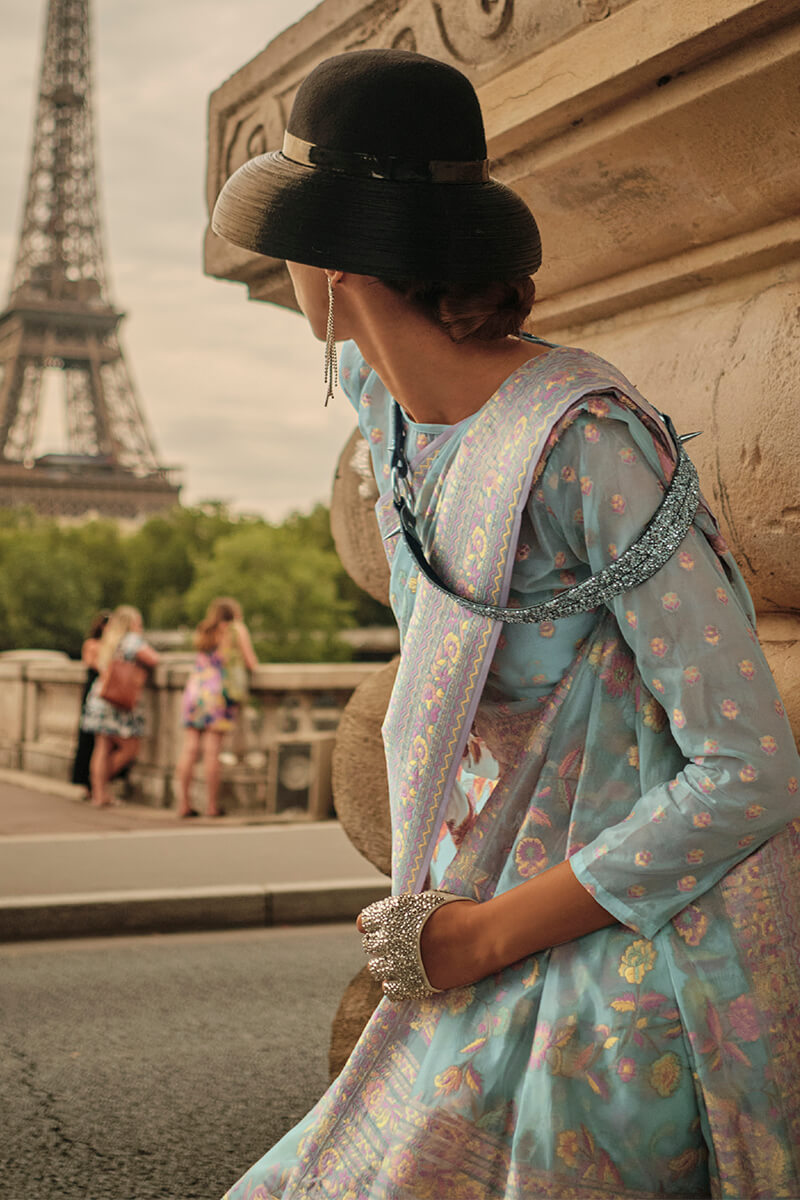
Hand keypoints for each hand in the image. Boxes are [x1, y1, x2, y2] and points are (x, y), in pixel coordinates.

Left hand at [357, 893, 480, 997]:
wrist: (481, 937)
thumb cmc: (461, 913)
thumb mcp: (429, 900)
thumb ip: (409, 908)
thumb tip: (400, 912)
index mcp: (392, 914)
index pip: (365, 921)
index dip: (372, 924)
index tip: (379, 927)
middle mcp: (390, 938)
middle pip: (370, 945)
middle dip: (380, 944)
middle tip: (395, 945)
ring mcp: (399, 963)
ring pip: (376, 968)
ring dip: (385, 964)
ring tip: (399, 963)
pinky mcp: (411, 985)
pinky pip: (390, 990)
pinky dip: (394, 985)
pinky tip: (404, 980)